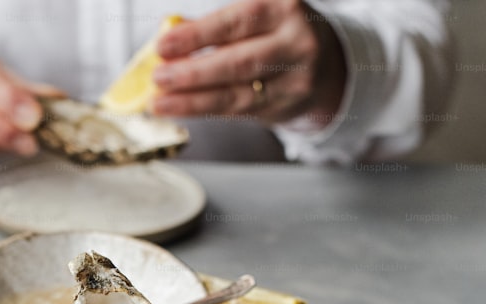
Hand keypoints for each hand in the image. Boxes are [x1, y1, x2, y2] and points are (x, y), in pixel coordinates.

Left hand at [151, 0, 345, 127]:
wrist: (326, 67)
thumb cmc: (277, 34)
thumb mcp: (256, 17)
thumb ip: (217, 25)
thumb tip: (170, 35)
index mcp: (284, 8)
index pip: (238, 21)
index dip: (199, 34)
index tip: (164, 44)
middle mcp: (295, 43)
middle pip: (239, 62)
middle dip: (193, 72)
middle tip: (159, 77)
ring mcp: (294, 79)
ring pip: (237, 93)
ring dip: (193, 100)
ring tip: (160, 102)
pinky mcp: (285, 107)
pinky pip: (238, 110)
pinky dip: (205, 110)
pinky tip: (180, 109)